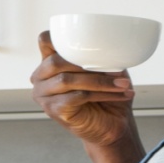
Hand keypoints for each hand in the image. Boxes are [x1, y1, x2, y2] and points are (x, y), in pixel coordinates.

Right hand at [31, 30, 137, 145]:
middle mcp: (40, 78)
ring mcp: (44, 95)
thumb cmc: (106, 95)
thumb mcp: (104, 70)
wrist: (112, 124)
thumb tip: (107, 45)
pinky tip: (118, 95)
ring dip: (100, 81)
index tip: (89, 43)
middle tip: (117, 71)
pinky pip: (76, 96)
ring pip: (68, 80)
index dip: (61, 38)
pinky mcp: (54, 110)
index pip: (45, 41)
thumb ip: (98, 56)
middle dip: (88, 64)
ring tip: (123, 84)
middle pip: (56, 61)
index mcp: (48, 64)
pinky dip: (100, 94)